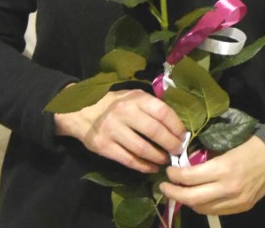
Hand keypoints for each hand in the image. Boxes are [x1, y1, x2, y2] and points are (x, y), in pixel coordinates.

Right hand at [54, 89, 186, 172]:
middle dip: (170, 144)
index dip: (176, 126)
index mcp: (136, 98)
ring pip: (142, 148)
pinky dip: (143, 166)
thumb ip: (151, 106)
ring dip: (158, 157)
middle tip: (178, 151)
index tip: (183, 136)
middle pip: (154, 131)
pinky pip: (128, 159)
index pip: (162, 112)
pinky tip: (151, 168)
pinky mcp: (104, 146)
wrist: (81, 111)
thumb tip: (175, 124)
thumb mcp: (133, 97)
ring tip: (165, 160)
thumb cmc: (114, 104)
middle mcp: (124, 112)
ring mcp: (113, 130)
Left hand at [160, 135, 264, 215]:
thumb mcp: (227, 148)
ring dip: (187, 201)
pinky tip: (197, 197)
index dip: (175, 176)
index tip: (168, 171)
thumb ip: (207, 160)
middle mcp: (228, 188)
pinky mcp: (240, 208)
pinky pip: (214, 211)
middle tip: (164, 186)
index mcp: (224, 168)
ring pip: (201, 208)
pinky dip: (202, 205)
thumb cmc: (250, 146)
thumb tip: (185, 166)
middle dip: (174, 193)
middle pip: (192, 198)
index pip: (190, 177)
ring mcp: (235, 201)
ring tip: (179, 192)